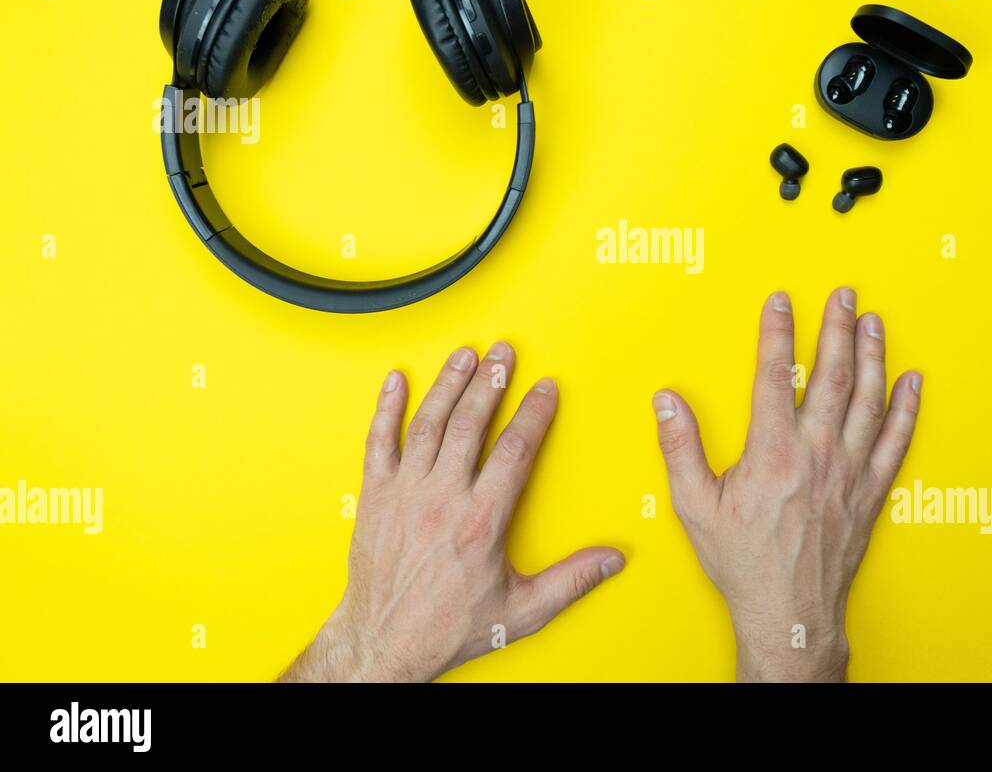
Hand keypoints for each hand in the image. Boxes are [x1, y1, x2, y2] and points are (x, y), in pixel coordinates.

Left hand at [281, 343, 624, 681]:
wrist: (383, 644)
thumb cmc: (446, 628)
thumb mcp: (521, 611)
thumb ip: (571, 580)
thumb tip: (612, 560)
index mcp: (479, 521)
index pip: (514, 450)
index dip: (534, 413)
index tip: (545, 389)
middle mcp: (440, 499)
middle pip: (469, 424)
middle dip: (490, 381)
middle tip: (504, 353)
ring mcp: (403, 494)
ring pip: (427, 424)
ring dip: (448, 384)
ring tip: (465, 355)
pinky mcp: (374, 498)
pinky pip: (378, 442)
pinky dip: (386, 409)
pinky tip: (395, 381)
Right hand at [652, 289, 920, 681]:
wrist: (789, 611)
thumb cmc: (744, 562)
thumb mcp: (695, 506)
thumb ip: (680, 448)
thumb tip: (666, 401)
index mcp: (772, 452)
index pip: (776, 375)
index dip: (778, 332)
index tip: (781, 301)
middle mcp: (817, 454)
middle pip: (832, 375)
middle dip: (838, 328)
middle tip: (844, 294)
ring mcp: (849, 471)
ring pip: (868, 399)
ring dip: (873, 355)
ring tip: (874, 322)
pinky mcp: (870, 490)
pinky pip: (896, 440)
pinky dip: (907, 408)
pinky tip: (912, 382)